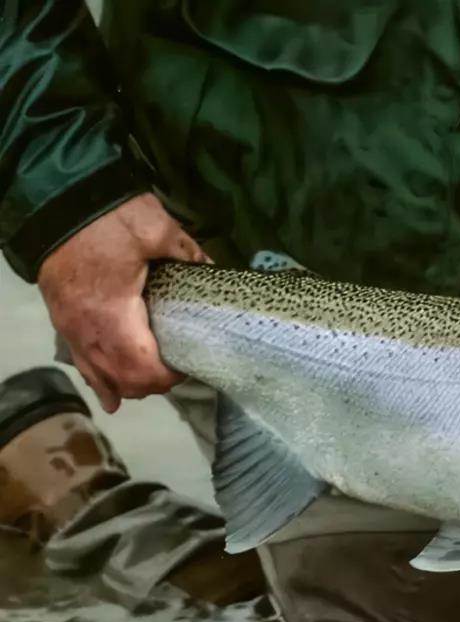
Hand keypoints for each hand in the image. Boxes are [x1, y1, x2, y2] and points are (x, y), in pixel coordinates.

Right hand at [38, 193, 206, 412]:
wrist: (58, 199)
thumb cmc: (109, 217)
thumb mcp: (156, 229)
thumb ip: (188, 256)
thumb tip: (214, 273)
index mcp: (113, 314)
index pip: (143, 369)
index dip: (169, 377)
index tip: (190, 365)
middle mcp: (87, 331)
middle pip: (123, 380)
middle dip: (153, 384)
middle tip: (178, 369)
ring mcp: (71, 327)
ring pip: (101, 377)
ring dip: (129, 384)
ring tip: (154, 381)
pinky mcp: (62, 319)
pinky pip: (81, 363)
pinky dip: (100, 381)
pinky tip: (113, 397)